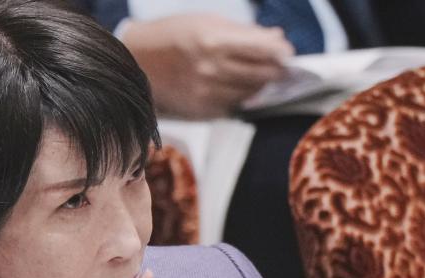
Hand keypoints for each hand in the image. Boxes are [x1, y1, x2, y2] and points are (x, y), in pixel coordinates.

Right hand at [122, 14, 293, 118]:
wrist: (137, 60)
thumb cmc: (172, 34)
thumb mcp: (207, 21)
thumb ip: (243, 32)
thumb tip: (275, 39)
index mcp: (214, 41)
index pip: (264, 50)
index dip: (281, 52)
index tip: (287, 53)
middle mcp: (212, 69)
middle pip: (262, 75)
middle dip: (276, 71)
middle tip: (281, 68)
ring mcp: (206, 92)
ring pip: (250, 93)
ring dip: (260, 85)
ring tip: (261, 77)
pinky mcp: (200, 109)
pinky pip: (232, 105)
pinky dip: (240, 97)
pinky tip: (236, 87)